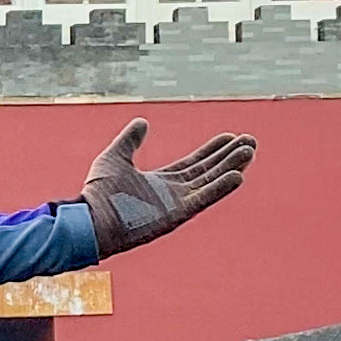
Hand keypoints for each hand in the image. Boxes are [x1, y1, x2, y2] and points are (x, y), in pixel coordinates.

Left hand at [80, 119, 255, 255]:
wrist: (90, 219)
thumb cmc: (98, 193)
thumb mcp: (115, 157)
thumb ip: (130, 140)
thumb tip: (142, 122)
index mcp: (159, 183)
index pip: (193, 164)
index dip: (212, 151)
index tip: (230, 137)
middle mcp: (171, 195)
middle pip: (207, 172)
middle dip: (228, 157)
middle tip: (250, 141)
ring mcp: (175, 206)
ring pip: (210, 183)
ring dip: (231, 168)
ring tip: (250, 152)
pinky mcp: (176, 215)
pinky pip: (202, 200)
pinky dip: (220, 189)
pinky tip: (238, 176)